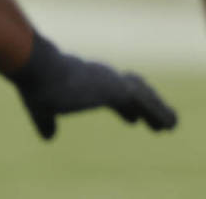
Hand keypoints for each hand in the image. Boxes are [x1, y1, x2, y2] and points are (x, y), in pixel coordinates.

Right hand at [10, 36, 177, 139]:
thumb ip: (46, 121)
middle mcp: (101, 75)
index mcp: (83, 76)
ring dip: (157, 110)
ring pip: (142, 96)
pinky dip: (159, 114)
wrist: (37, 68)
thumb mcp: (40, 106)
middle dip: (146, 102)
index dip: (124, 103)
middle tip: (158, 117)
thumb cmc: (35, 83)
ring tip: (170, 125)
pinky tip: (169, 126)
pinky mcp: (117, 90)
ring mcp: (111, 81)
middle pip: (132, 87)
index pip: (110, 88)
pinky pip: (146, 104)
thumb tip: (49, 137)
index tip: (132, 117)